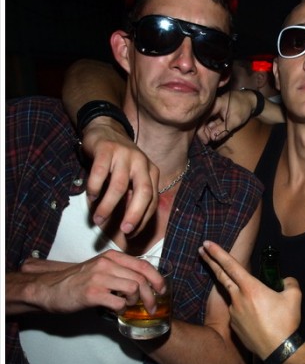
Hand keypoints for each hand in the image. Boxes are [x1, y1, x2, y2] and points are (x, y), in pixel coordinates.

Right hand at [19, 250, 164, 314]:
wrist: (49, 289)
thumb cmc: (77, 281)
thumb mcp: (101, 268)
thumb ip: (120, 271)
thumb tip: (145, 283)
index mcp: (112, 257)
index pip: (144, 265)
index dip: (157, 279)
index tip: (162, 290)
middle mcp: (107, 264)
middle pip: (142, 279)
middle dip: (151, 296)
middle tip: (152, 307)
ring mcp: (99, 278)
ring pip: (134, 288)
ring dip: (136, 302)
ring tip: (129, 306)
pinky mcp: (92, 293)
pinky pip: (119, 302)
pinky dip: (122, 309)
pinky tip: (118, 310)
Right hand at [80, 118, 158, 235]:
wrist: (105, 129)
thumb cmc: (119, 161)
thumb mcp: (132, 176)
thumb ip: (133, 196)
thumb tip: (129, 227)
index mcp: (151, 172)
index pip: (152, 200)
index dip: (144, 218)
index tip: (132, 233)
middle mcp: (142, 163)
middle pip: (143, 193)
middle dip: (134, 215)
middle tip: (124, 231)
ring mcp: (125, 155)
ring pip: (120, 186)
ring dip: (109, 206)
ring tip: (98, 219)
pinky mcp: (107, 150)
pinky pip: (100, 173)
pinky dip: (96, 188)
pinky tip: (92, 198)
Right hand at [198, 89, 256, 144]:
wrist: (250, 100)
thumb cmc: (243, 108)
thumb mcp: (235, 120)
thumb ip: (224, 129)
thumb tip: (212, 138)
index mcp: (214, 104)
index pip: (201, 119)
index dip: (201, 131)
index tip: (206, 141)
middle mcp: (210, 104)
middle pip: (201, 120)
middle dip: (204, 132)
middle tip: (209, 141)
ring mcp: (212, 107)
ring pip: (204, 120)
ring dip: (207, 130)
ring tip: (213, 138)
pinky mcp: (214, 110)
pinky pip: (209, 119)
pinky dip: (211, 127)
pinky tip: (215, 133)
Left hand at [199, 240, 300, 358]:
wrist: (278, 350)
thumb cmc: (286, 323)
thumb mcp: (294, 297)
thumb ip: (290, 283)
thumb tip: (286, 280)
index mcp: (251, 288)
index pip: (231, 266)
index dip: (218, 253)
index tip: (207, 243)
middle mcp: (238, 298)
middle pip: (221, 276)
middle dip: (211, 261)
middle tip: (201, 250)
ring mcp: (234, 313)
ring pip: (235, 296)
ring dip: (241, 293)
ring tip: (262, 304)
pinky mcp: (234, 326)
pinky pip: (239, 312)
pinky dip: (246, 310)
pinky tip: (260, 319)